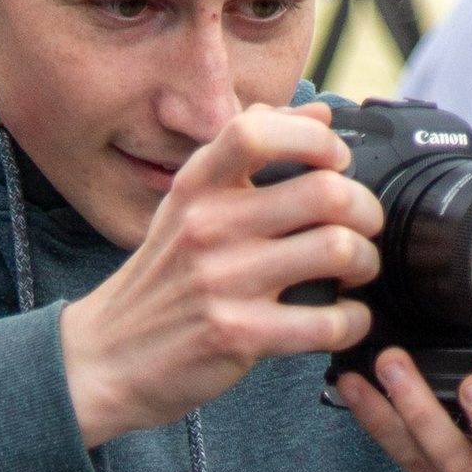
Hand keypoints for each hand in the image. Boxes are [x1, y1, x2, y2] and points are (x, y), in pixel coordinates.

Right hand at [56, 103, 378, 444]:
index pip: (258, 131)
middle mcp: (208, 227)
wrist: (105, 358)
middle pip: (325, 193)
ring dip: (366, 262)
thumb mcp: (188, 206)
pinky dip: (353, 321)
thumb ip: (247, 156)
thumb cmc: (161, 281)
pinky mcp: (239, 335)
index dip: (316, 140)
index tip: (336, 161)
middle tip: (366, 227)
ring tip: (358, 270)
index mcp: (197, 187)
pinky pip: (326, 322)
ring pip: (336, 251)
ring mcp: (223, 282)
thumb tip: (318, 112)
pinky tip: (345, 319)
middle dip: (367, 210)